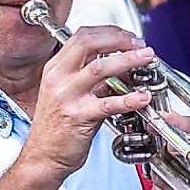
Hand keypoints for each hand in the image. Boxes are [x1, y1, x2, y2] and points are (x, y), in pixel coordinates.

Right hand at [20, 23, 155, 178]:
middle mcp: (58, 77)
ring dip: (128, 60)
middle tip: (141, 45)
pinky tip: (142, 97)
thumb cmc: (57, 128)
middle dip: (119, 39)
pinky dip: (128, 99)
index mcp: (56, 68)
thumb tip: (124, 67)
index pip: (83, 36)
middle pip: (89, 42)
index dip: (110, 32)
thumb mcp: (70, 94)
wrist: (43, 157)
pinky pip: (107, 104)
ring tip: (146, 60)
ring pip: (100, 67)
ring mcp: (67, 96)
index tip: (130, 37)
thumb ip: (95, 79)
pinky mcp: (78, 116)